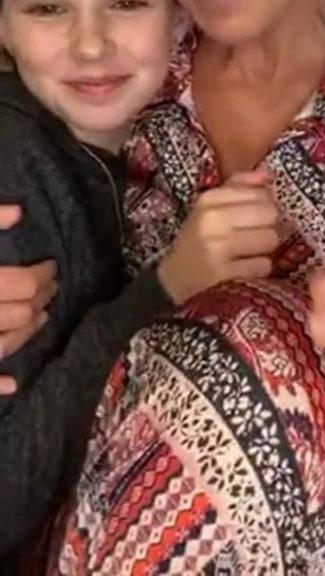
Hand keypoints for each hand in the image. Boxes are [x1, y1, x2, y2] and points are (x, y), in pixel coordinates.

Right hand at [0, 206, 57, 392]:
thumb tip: (19, 212)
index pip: (22, 285)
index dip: (41, 275)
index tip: (50, 266)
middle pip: (19, 315)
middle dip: (39, 300)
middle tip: (50, 286)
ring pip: (4, 345)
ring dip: (26, 334)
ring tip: (41, 316)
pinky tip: (14, 384)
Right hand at [158, 165, 278, 304]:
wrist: (174, 278)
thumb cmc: (198, 238)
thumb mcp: (210, 207)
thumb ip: (239, 186)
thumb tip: (268, 173)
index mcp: (208, 199)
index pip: (259, 193)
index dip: (266, 204)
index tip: (257, 215)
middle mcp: (212, 220)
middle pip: (269, 213)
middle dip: (269, 225)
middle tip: (256, 233)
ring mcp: (218, 248)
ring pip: (270, 238)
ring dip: (266, 247)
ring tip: (250, 250)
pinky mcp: (224, 274)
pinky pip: (263, 265)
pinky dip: (259, 267)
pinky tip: (245, 267)